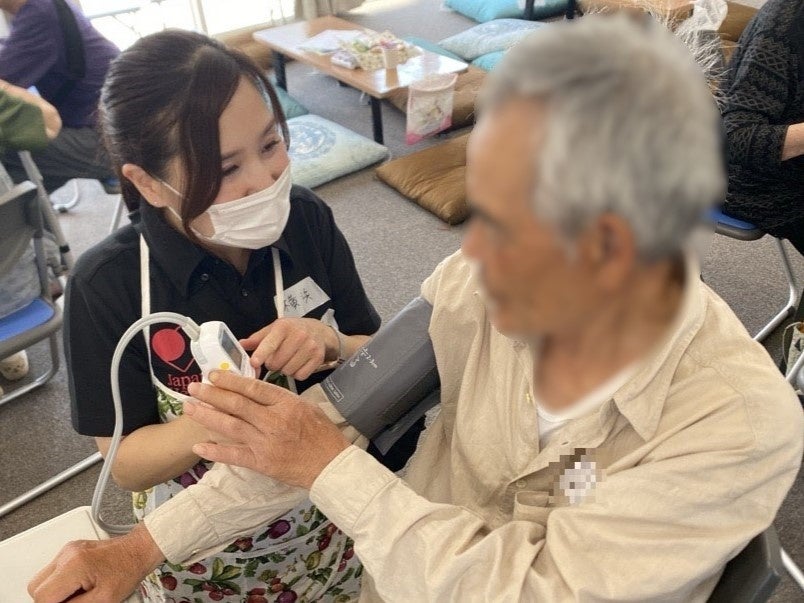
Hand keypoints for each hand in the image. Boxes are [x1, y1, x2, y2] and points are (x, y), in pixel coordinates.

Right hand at [27, 523, 162, 601]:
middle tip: (74, 601)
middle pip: (36, 588)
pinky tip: (79, 585)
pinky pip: (53, 571)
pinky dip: (61, 582)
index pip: (42, 596)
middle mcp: (67, 555)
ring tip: (78, 594)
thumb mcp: (103, 599)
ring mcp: (68, 551)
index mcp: (74, 565)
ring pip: (42, 579)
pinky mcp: (71, 551)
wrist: (139, 550)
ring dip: (54, 591)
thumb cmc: (128, 569)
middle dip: (50, 600)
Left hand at [184, 371, 349, 488]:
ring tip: (189, 408)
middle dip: (211, 394)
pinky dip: (215, 450)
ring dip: (207, 416)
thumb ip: (281, 400)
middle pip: (237, 405)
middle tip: (193, 387)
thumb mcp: (307, 407)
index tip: (213, 375)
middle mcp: (273, 421)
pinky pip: (234, 455)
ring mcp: (266, 443)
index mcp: (286, 404)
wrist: (331, 465)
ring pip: (230, 426)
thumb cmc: (323, 434)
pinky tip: (199, 445)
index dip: (230, 381)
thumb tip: (257, 391)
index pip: (252, 388)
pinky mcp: (262, 463)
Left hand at [240, 318, 337, 380]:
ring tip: (287, 360)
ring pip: (288, 371)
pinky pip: (300, 375)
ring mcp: (310, 347)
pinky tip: (297, 364)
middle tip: (276, 358)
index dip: (261, 354)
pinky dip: (296, 373)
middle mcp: (299, 335)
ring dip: (284, 369)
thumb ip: (257, 339)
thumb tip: (241, 345)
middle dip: (272, 364)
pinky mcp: (318, 358)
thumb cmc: (291, 330)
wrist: (319, 331)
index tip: (254, 363)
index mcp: (284, 327)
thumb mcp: (274, 329)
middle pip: (276, 363)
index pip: (270, 343)